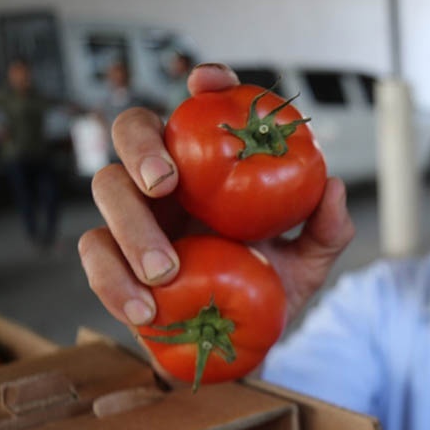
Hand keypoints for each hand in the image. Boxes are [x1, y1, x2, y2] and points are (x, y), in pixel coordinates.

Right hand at [78, 63, 354, 330]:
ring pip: (107, 186)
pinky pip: (96, 254)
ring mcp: (134, 211)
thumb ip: (326, 231)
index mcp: (214, 163)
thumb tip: (334, 189)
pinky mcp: (113, 256)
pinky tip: (146, 311)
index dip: (206, 86)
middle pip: (134, 129)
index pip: (207, 108)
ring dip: (131, 225)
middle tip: (165, 183)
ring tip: (164, 271)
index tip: (208, 83)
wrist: (238, 346)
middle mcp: (170, 176)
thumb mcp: (308, 264)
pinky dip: (115, 282)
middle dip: (143, 146)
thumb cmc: (269, 289)